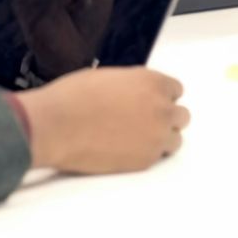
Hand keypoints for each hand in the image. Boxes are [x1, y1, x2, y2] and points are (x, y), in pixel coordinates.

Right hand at [15, 66, 189, 172]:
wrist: (56, 126)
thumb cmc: (73, 96)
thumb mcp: (108, 77)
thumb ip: (133, 85)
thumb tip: (137, 94)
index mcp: (152, 82)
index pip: (176, 90)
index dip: (161, 96)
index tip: (151, 102)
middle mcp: (160, 109)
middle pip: (181, 116)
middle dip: (166, 117)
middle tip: (145, 121)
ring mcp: (155, 137)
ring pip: (175, 139)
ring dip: (161, 137)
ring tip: (138, 138)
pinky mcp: (145, 161)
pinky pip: (158, 157)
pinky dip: (147, 153)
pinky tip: (127, 148)